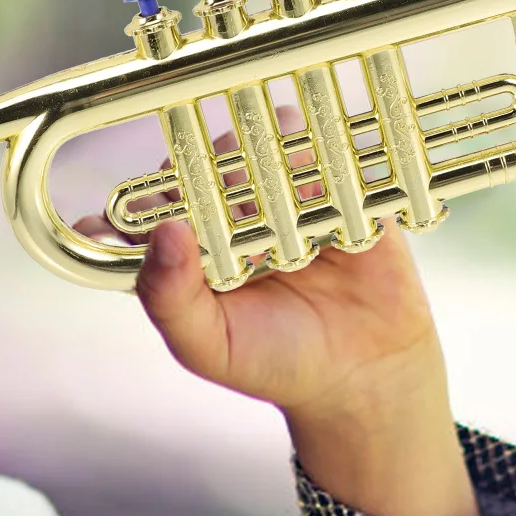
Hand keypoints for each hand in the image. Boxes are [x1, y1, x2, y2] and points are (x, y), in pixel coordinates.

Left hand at [76, 113, 481, 515]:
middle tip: (237, 223)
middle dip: (212, 178)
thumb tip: (165, 232)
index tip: (171, 217)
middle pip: (202, 160)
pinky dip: (318, 160)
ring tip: (280, 213)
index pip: (148, 199)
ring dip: (265, 164)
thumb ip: (169, 299)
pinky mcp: (332, 184)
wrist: (366, 373)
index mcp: (188, 242)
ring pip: (258, 142)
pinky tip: (320, 199)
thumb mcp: (209, 345)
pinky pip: (320, 148)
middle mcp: (227, 210)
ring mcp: (279, 192)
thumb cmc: (276, 360)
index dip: (150, 198)